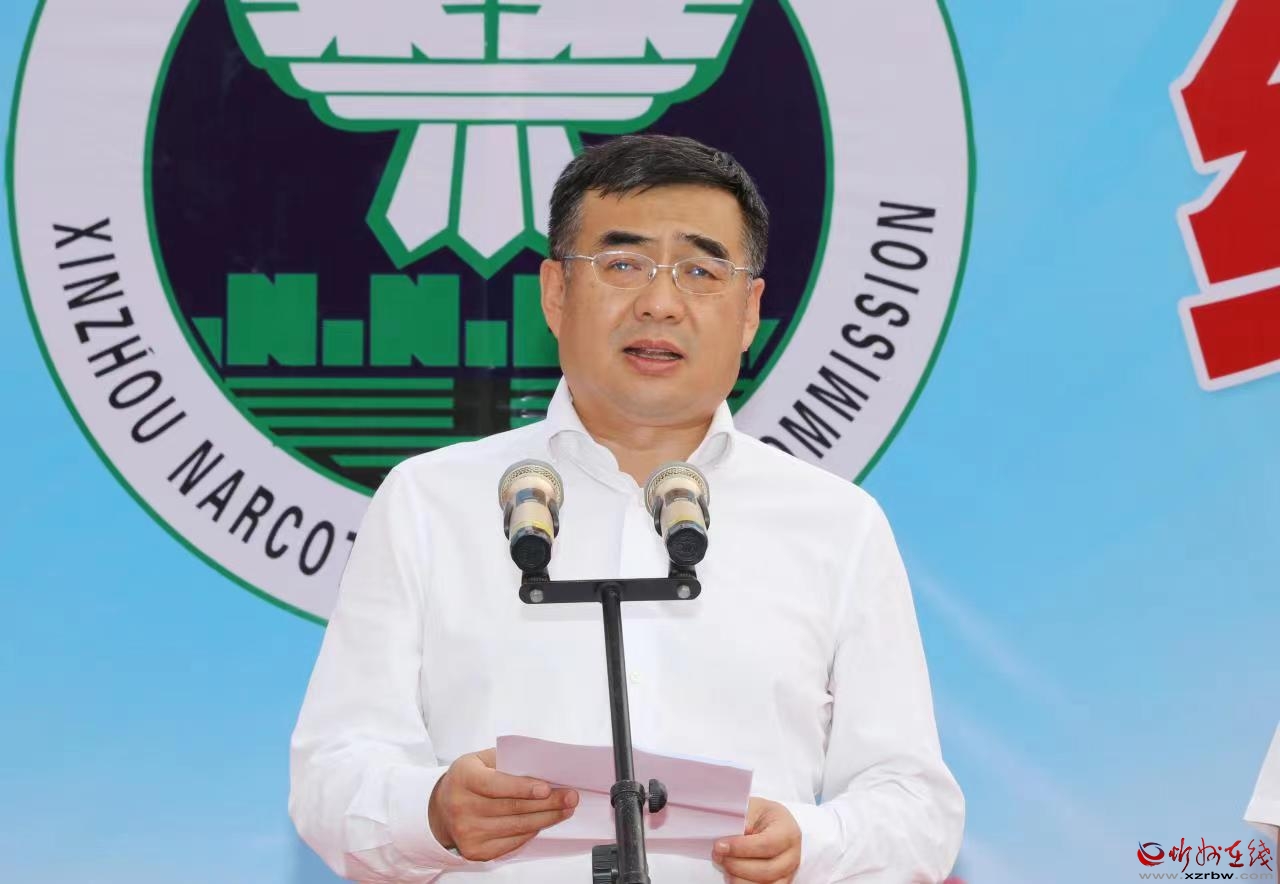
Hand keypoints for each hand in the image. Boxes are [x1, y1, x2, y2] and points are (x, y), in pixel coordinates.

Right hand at [427, 748, 578, 860]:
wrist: (442, 808)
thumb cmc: (468, 780)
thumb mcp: (480, 760)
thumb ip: (507, 760)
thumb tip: (542, 766)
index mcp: (463, 777)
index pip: (495, 785)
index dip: (522, 788)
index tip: (546, 789)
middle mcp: (461, 806)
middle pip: (512, 808)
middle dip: (547, 803)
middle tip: (569, 797)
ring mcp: (467, 831)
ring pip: (516, 827)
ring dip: (545, 818)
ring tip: (564, 809)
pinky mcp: (475, 851)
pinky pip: (512, 842)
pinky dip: (531, 831)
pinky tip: (543, 822)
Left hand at [711, 796, 801, 882]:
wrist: (770, 823)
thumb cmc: (760, 815)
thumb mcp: (752, 807)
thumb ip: (743, 819)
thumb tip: (730, 836)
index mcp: (788, 831)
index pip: (766, 844)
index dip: (741, 848)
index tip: (720, 846)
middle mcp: (791, 855)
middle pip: (766, 870)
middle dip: (736, 865)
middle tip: (718, 856)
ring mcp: (788, 872)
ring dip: (739, 878)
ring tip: (724, 865)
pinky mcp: (780, 883)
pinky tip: (732, 875)